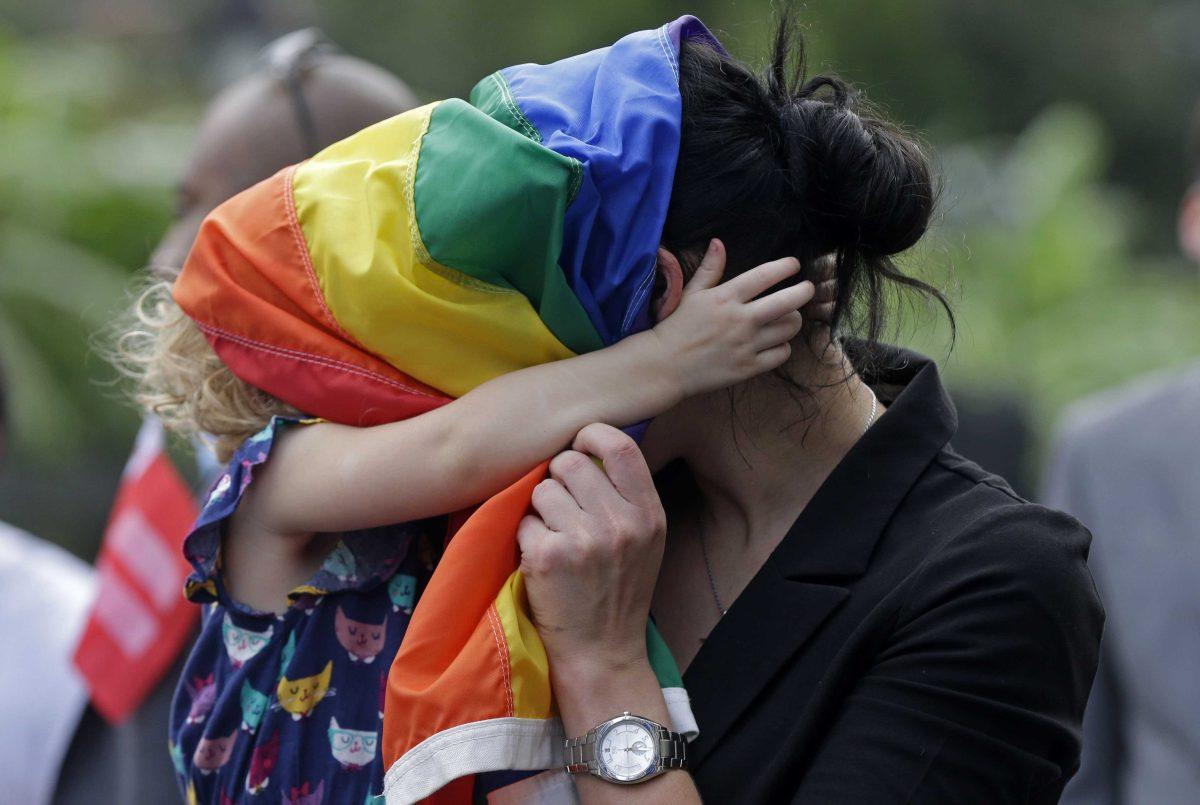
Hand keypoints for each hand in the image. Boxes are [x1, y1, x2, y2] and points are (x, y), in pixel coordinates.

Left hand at [517, 423, 665, 673]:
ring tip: (556, 536)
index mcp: (648, 514)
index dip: (592, 435)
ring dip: (541, 509)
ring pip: (542, 490)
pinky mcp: (548, 557)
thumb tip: (591, 446)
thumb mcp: (645, 541)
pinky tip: (544, 560)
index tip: (580, 445)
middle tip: (562, 504)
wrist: (602, 652)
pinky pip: (524, 521)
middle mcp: (620, 523)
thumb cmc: (619, 591)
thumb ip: (627, 496)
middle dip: (557, 476)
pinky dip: (528, 537)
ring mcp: (584, 540)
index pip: (621, 446)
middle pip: (570, 462)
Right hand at [650, 239, 814, 397]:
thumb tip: (719, 242)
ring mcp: (746, 345)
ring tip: (788, 317)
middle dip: (804, 292)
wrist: (665, 366)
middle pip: (787, 302)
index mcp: (725, 297)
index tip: (794, 265)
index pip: (764, 276)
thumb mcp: (691, 294)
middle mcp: (740, 320)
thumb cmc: (677, 327)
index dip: (785, 267)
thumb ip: (709, 269)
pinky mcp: (748, 368)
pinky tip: (775, 342)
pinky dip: (783, 347)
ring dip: (793, 320)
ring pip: (788, 328)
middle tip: (807, 288)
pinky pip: (781, 354)